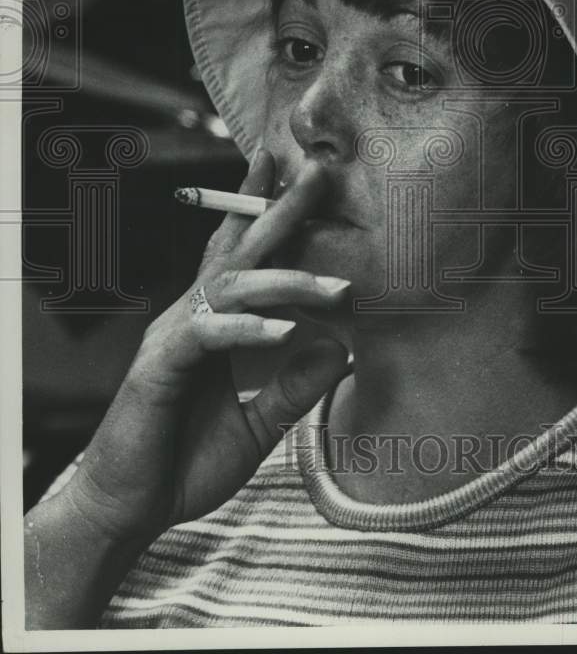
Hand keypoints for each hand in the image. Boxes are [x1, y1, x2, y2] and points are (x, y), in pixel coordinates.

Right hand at [54, 148, 350, 545]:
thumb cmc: (188, 460)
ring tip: (338, 288)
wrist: (130, 508)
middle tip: (317, 174)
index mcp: (214, 322)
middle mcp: (193, 316)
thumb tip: (344, 349)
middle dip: (279, 210)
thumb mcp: (260, 423)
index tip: (290, 170)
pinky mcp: (161, 366)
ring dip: (288, 281)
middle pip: (240, 250)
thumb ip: (296, 386)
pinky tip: (285, 333)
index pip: (241, 255)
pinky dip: (248, 330)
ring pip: (233, 287)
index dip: (262, 210)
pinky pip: (209, 334)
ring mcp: (175, 337)